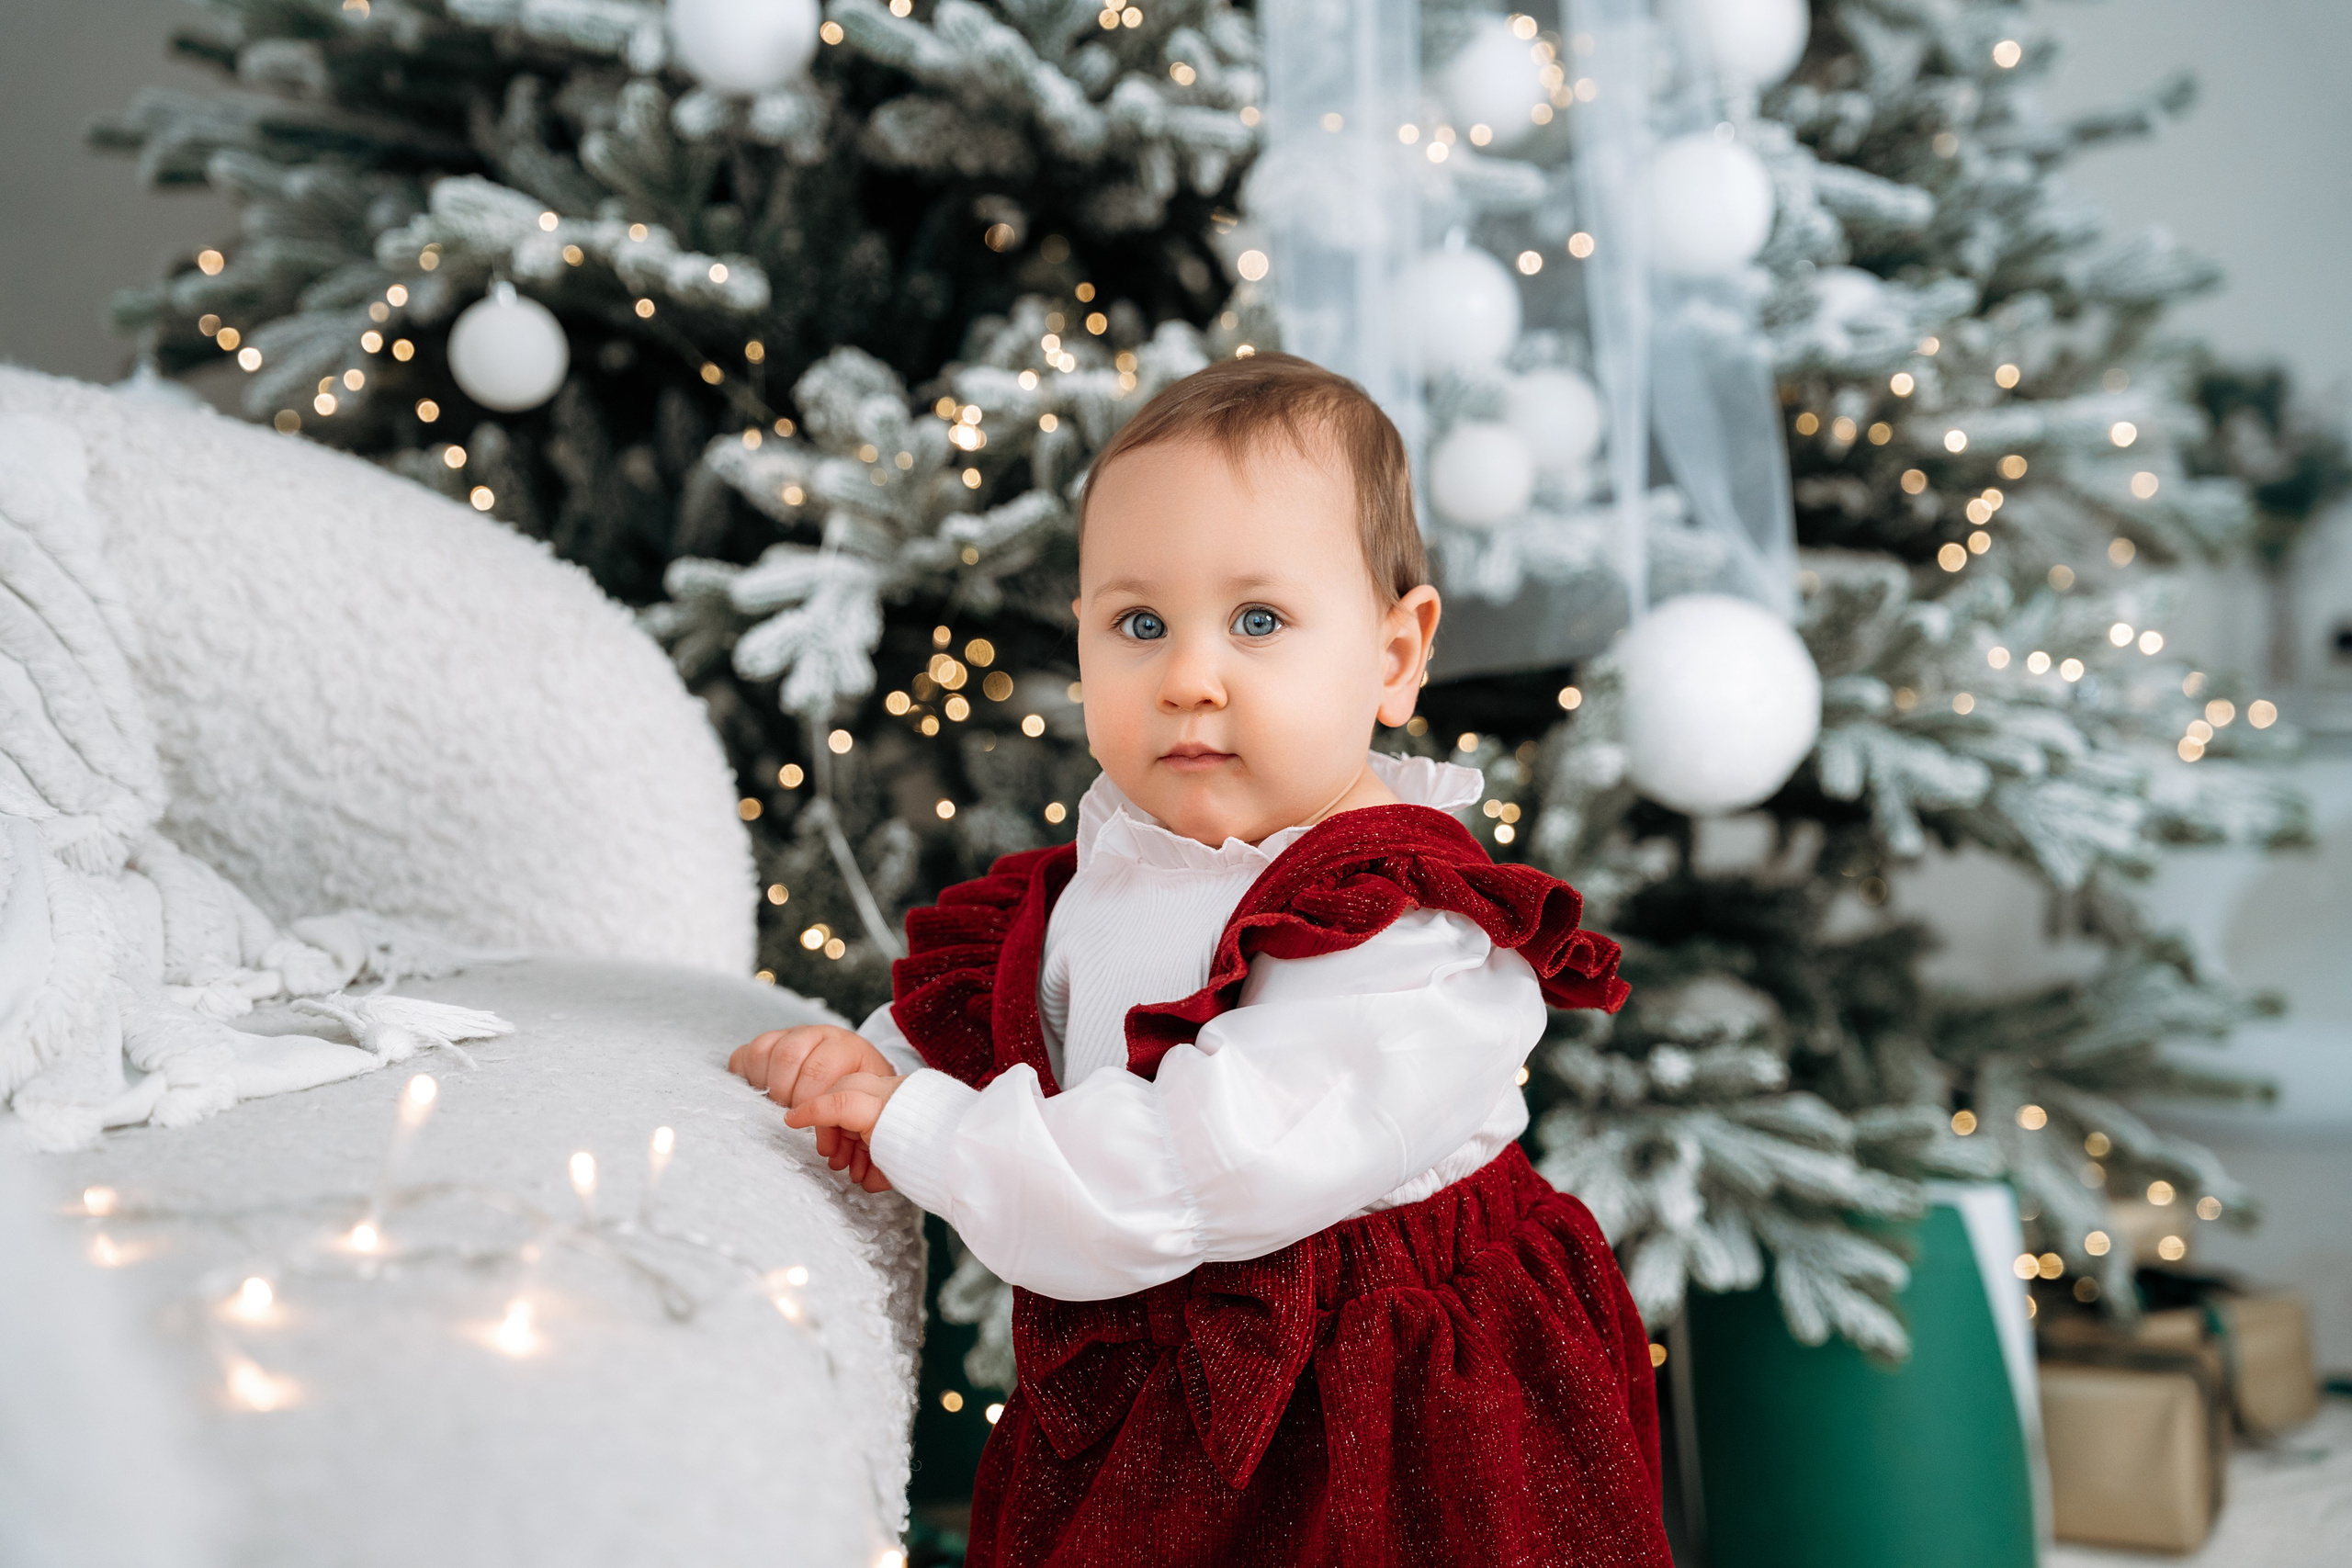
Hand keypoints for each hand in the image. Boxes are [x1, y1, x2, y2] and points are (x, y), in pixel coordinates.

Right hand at [729, 1025, 899, 1190]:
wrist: (861, 1070)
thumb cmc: (865, 1100)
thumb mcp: (873, 1113)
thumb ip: (865, 1136)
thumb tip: (855, 1173)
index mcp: (850, 1050)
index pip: (821, 1071)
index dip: (811, 1105)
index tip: (808, 1131)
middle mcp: (822, 1037)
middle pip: (791, 1057)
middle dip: (789, 1096)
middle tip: (795, 1123)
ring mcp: (796, 1036)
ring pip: (768, 1051)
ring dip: (769, 1086)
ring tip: (779, 1110)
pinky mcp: (773, 1042)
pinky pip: (750, 1053)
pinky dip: (749, 1076)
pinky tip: (761, 1095)